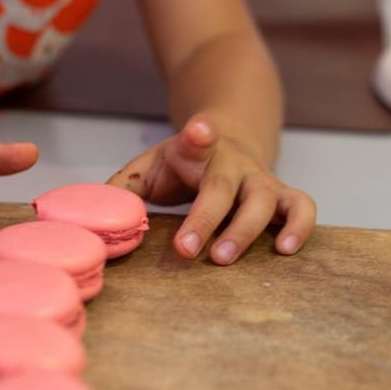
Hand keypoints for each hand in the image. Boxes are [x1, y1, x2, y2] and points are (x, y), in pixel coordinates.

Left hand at [108, 115, 315, 264]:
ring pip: (265, 198)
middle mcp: (230, 163)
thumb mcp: (149, 167)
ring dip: (246, 230)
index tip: (199, 130)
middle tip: (186, 250)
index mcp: (195, 151)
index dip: (199, 136)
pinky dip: (299, 226)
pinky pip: (301, 206)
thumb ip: (124, 187)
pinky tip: (285, 250)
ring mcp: (259, 177)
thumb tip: (90, 215)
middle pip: (224, 187)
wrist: (227, 138)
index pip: (196, 141)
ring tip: (224, 259)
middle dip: (206, 219)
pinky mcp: (281, 193)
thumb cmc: (182, 163)